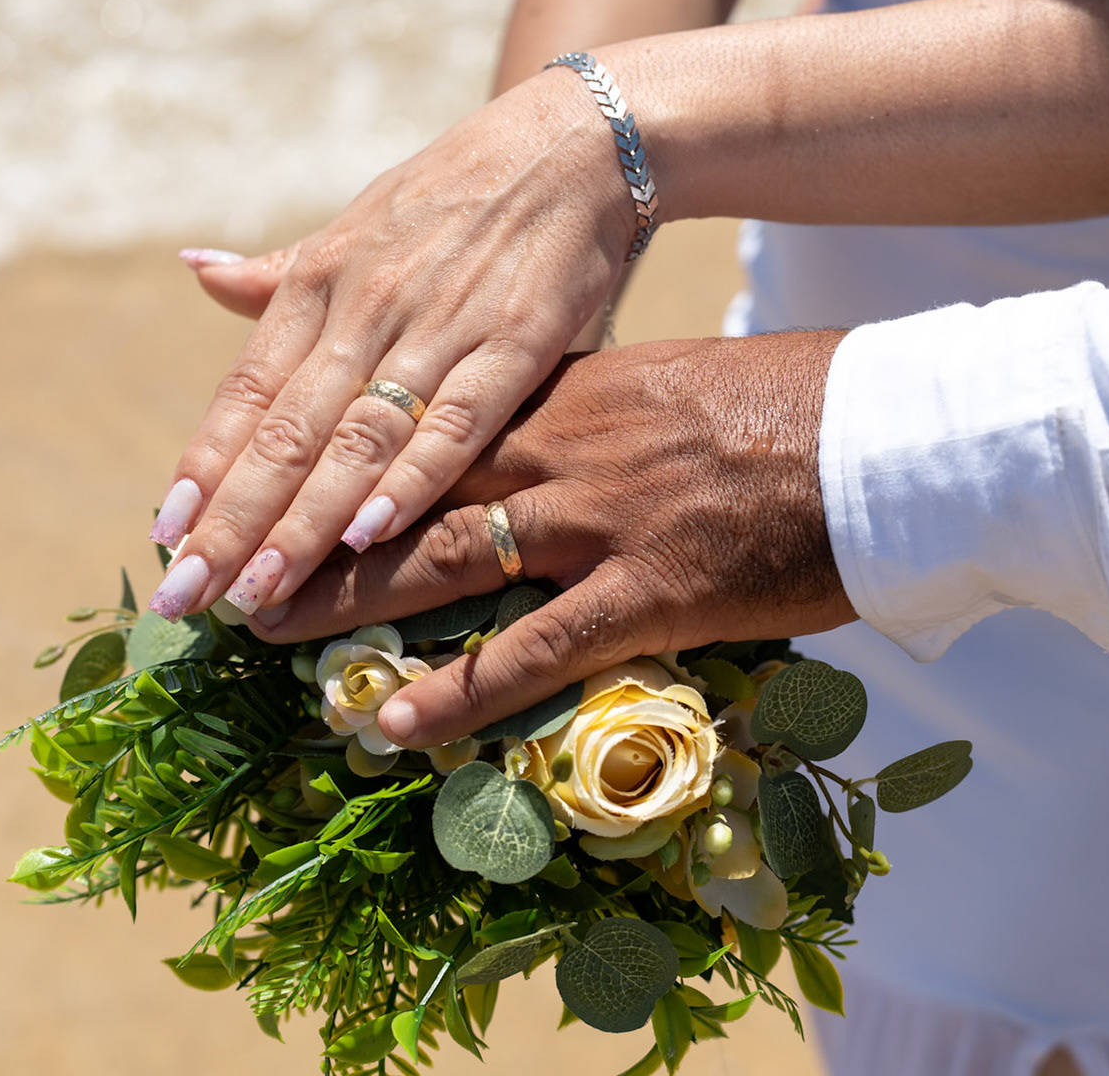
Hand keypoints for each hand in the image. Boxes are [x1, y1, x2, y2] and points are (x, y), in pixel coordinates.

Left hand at [146, 65, 639, 622]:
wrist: (571, 145)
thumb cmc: (453, 195)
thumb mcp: (356, 224)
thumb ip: (279, 274)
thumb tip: (195, 271)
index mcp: (320, 286)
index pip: (247, 392)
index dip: (204, 465)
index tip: (165, 534)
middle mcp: (365, 309)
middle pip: (286, 432)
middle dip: (233, 519)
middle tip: (189, 595)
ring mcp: (439, 328)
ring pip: (358, 439)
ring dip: (304, 520)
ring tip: (260, 589)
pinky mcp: (515, 343)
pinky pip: (455, 422)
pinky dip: (411, 478)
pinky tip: (369, 535)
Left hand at [247, 333, 858, 748]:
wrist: (885, 432)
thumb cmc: (782, 410)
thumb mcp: (657, 385)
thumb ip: (578, 407)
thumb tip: (523, 440)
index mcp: (557, 394)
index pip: (416, 426)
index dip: (333, 458)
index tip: (263, 480)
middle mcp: (558, 448)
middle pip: (402, 490)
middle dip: (303, 529)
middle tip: (222, 564)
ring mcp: (600, 517)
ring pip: (444, 561)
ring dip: (346, 602)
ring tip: (265, 633)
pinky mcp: (652, 588)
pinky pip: (536, 648)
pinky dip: (460, 690)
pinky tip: (396, 723)